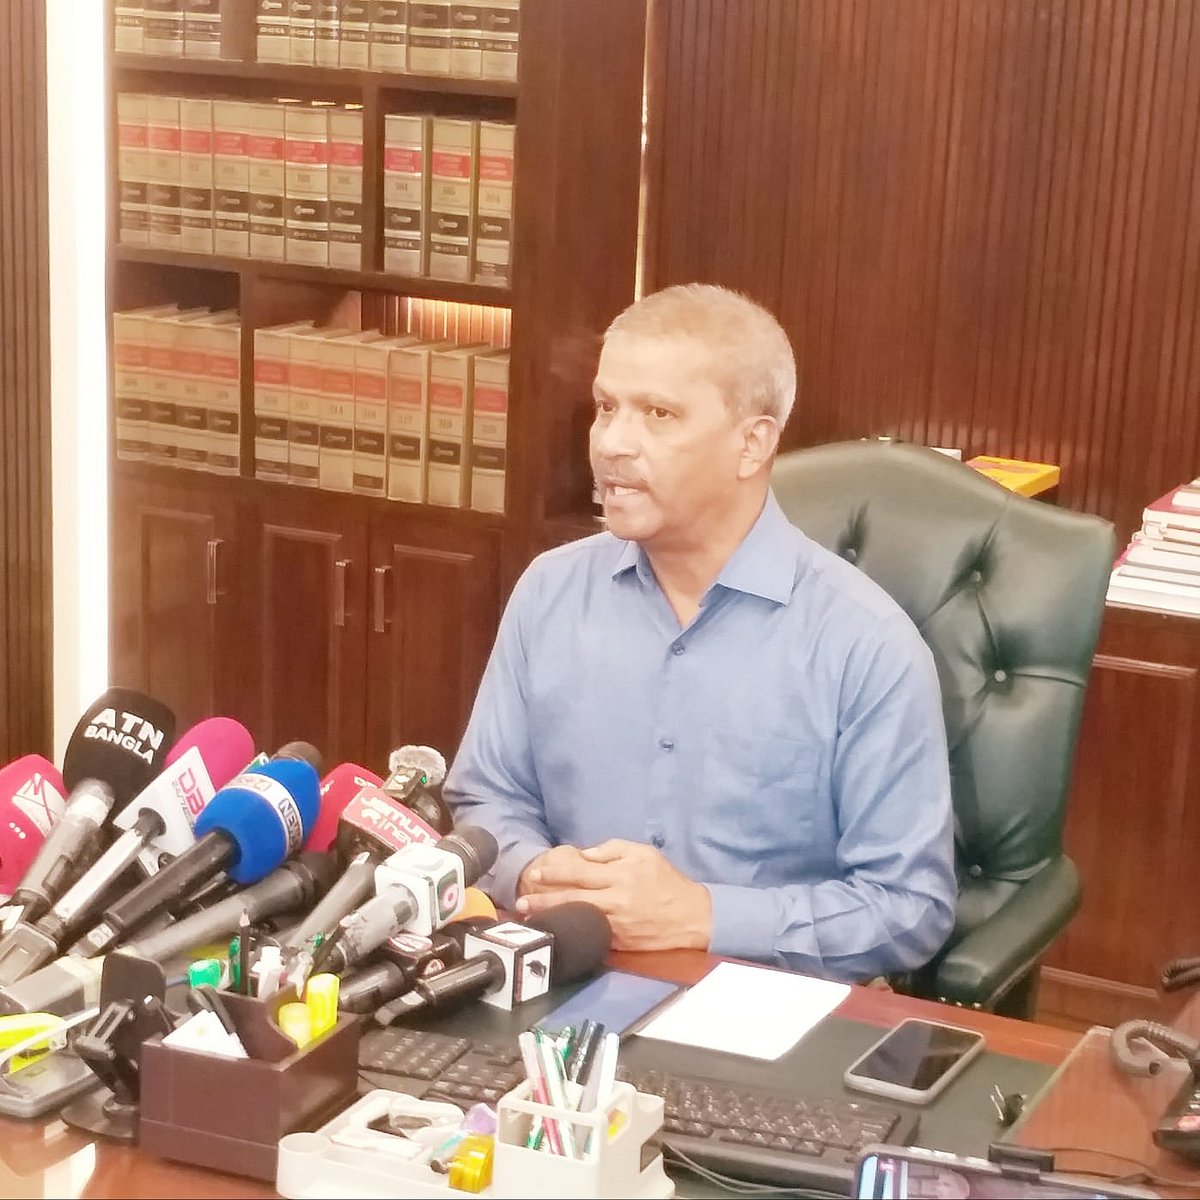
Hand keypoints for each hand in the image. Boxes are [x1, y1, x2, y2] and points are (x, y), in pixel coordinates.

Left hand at [515, 839, 711, 952]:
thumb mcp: (644, 853)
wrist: (692, 917)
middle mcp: (615, 900)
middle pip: (572, 897)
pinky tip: (558, 932)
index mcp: (621, 874)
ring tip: (529, 917)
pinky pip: (590, 935)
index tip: (536, 873)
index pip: (579, 872)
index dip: (554, 872)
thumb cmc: (665, 881)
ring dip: (552, 918)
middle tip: (521, 899)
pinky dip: (572, 932)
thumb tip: (584, 855)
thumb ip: (612, 850)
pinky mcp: (619, 942)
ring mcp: (616, 924)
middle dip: (543, 898)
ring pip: (577, 919)